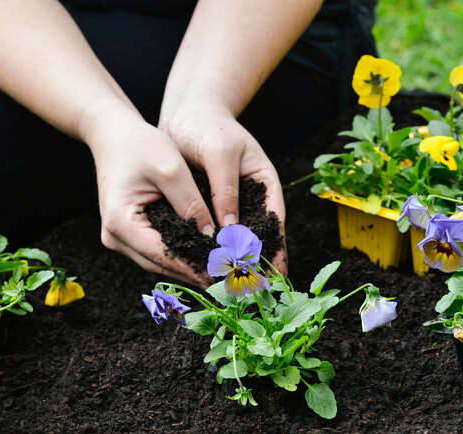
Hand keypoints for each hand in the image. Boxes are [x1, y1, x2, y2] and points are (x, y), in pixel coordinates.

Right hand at [84, 108, 216, 287]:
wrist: (113, 134)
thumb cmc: (140, 145)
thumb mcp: (171, 169)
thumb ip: (191, 204)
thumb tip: (212, 237)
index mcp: (120, 222)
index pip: (162, 254)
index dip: (193, 266)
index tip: (222, 273)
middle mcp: (114, 236)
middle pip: (160, 263)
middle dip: (193, 271)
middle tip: (227, 278)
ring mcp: (119, 237)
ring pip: (158, 261)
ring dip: (188, 266)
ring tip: (220, 271)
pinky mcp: (128, 232)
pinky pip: (156, 250)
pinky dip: (179, 254)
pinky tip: (203, 256)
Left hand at [159, 98, 287, 273]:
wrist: (184, 113)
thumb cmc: (207, 125)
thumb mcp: (220, 152)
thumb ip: (225, 189)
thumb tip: (230, 230)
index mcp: (265, 182)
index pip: (275, 220)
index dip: (276, 247)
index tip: (277, 274)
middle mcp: (249, 196)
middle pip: (256, 235)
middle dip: (255, 262)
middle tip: (254, 292)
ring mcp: (229, 202)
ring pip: (233, 238)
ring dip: (232, 260)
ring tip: (230, 287)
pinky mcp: (208, 206)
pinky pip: (211, 232)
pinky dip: (210, 249)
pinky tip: (204, 266)